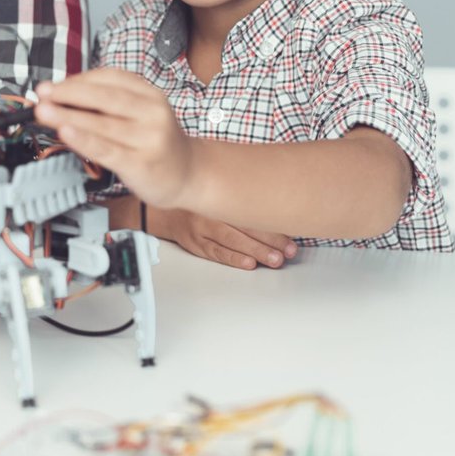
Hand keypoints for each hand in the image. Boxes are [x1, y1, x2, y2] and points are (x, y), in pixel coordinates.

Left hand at [34, 68, 193, 209]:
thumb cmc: (156, 142)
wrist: (188, 174)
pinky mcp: (142, 163)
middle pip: (105, 97)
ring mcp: (149, 138)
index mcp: (150, 94)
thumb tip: (62, 97)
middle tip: (42, 94)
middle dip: (68, 94)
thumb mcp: (140, 113)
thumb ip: (108, 104)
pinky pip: (107, 149)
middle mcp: (152, 112)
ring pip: (102, 123)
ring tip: (44, 112)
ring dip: (68, 115)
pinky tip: (66, 133)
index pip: (110, 78)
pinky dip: (84, 139)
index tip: (52, 85)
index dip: (78, 80)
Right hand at [153, 206, 296, 270]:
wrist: (163, 208)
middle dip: (270, 240)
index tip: (291, 234)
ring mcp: (202, 228)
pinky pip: (215, 252)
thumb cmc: (197, 202)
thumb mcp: (217, 192)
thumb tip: (276, 209)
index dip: (273, 224)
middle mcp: (212, 211)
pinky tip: (248, 263)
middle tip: (288, 251)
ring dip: (256, 251)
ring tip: (275, 259)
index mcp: (221, 196)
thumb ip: (241, 197)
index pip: (251, 211)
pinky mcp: (195, 243)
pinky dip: (232, 258)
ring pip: (232, 240)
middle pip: (245, 226)